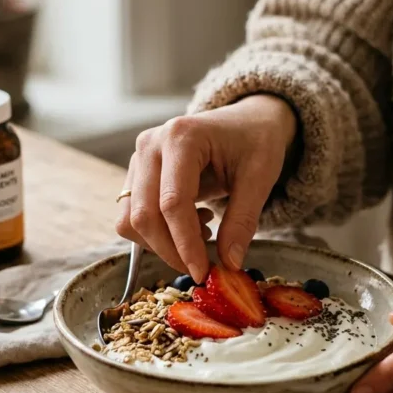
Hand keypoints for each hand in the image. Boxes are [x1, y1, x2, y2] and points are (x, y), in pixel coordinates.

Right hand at [115, 95, 297, 282]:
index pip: (172, 202)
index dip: (185, 243)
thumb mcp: (260, 177)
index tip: (203, 271)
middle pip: (144, 215)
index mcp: (181, 137)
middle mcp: (151, 145)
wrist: (245, 122)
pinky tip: (192, 223)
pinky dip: (158, 233)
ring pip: (131, 219)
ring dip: (162, 243)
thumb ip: (243, 219)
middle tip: (203, 267)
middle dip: (171, 250)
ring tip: (204, 234)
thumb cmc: (255, 141)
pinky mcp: (137, 174)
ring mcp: (139, 159)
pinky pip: (133, 216)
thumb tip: (229, 263)